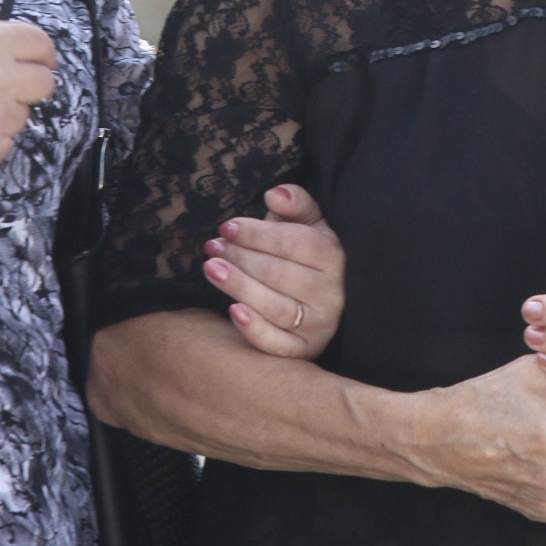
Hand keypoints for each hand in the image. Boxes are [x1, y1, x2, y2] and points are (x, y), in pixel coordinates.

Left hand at [204, 185, 344, 358]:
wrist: (321, 299)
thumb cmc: (307, 254)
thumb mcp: (309, 223)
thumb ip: (296, 203)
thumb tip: (274, 195)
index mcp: (334, 256)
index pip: (293, 243)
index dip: (257, 234)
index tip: (227, 227)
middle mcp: (332, 292)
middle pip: (279, 274)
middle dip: (241, 258)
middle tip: (212, 247)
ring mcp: (320, 324)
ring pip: (275, 307)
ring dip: (239, 287)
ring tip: (212, 269)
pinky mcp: (305, 350)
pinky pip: (277, 344)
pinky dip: (254, 329)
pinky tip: (232, 311)